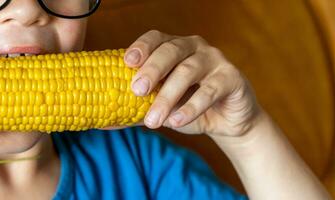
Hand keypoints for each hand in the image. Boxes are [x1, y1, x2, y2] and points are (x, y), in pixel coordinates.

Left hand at [119, 30, 260, 136]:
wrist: (226, 122)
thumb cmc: (188, 107)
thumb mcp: (160, 107)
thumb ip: (135, 109)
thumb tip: (103, 122)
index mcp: (173, 47)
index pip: (155, 38)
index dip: (141, 47)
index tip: (127, 62)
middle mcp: (194, 47)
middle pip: (170, 51)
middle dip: (151, 70)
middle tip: (137, 90)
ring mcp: (215, 60)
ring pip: (188, 71)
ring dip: (167, 97)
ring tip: (153, 120)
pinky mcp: (231, 78)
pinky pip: (209, 90)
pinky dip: (191, 107)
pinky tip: (176, 121)